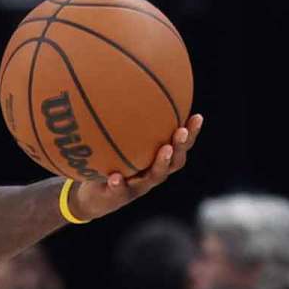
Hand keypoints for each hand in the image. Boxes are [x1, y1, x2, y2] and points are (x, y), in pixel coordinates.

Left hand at [70, 114, 203, 220]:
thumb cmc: (107, 165)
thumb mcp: (114, 145)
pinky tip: (115, 177)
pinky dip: (118, 183)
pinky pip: (119, 189)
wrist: (91, 199)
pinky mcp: (117, 197)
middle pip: (174, 162)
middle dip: (181, 146)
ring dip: (160, 163)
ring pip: (153, 177)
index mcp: (156, 163)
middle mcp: (151, 176)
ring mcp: (136, 187)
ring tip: (165, 149)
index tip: (197, 116)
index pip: (179, 147)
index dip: (191, 134)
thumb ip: (120, 126)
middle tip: (182, 131)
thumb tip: (120, 89)